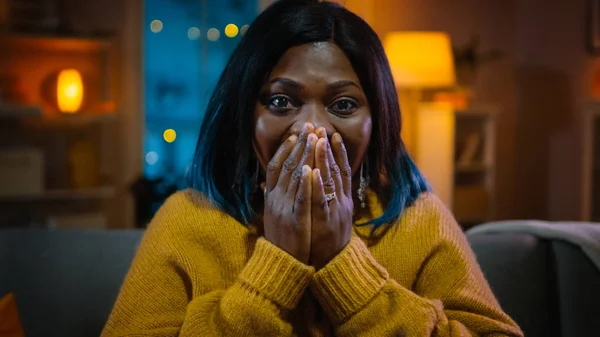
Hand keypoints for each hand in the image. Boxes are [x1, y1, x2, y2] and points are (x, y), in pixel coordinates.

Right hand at [263, 123, 317, 263]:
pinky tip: (312, 169)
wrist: (280, 265)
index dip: (285, 149)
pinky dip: (306, 184)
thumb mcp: (272, 215)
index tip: (295, 135)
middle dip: (300, 145)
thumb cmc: (281, 239)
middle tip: (310, 127)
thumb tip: (266, 183)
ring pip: (295, 177)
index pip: (275, 167)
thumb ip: (272, 198)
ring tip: (315, 138)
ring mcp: (284, 210)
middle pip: (287, 166)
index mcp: (271, 198)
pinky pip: (301, 199)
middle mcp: (275, 200)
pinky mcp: (296, 222)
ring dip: (305, 156)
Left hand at [309, 128, 353, 269]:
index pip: (340, 171)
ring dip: (323, 160)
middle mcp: (341, 203)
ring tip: (318, 140)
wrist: (332, 267)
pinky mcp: (324, 223)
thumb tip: (318, 183)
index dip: (337, 153)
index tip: (331, 135)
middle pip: (335, 171)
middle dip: (328, 149)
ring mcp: (333, 212)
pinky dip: (316, 185)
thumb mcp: (330, 217)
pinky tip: (312, 170)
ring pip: (329, 181)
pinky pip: (319, 201)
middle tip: (322, 129)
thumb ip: (326, 200)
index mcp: (342, 200)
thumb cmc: (326, 241)